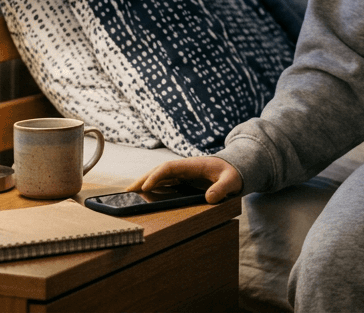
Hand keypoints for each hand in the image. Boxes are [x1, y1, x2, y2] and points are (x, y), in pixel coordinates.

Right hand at [128, 156, 242, 203]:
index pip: (169, 168)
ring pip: (159, 176)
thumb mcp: (232, 180)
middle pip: (159, 171)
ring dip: (145, 182)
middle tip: (128, 191)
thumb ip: (222, 188)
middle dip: (143, 179)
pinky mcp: (183, 179)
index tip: (145, 187)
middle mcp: (184, 168)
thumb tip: (210, 198)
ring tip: (130, 193)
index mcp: (192, 164)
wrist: (235, 167)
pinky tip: (145, 194)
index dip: (156, 177)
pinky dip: (153, 187)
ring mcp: (182, 173)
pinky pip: (165, 182)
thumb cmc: (233, 172)